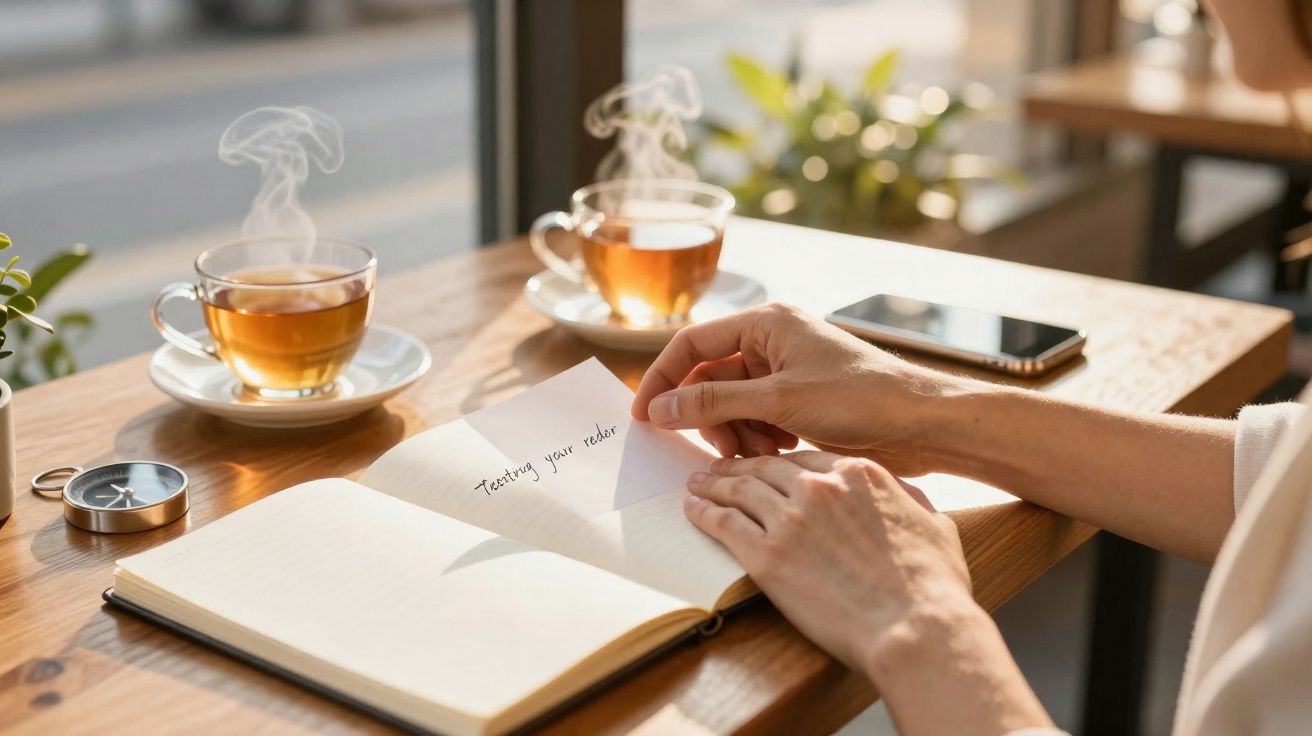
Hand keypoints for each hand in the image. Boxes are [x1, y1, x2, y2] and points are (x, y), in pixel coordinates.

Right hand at [631, 303, 968, 475]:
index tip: (644, 416)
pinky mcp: (801, 402)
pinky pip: (758, 419)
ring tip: (760, 454)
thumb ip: (713, 404)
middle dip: (710, 417)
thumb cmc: (859, 399)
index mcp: (767, 323)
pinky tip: (779, 453)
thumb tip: (659, 408)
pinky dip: (758, 439)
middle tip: (720, 450)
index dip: (663, 379)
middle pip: (711, 379)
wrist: (923, 424)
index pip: (693, 344)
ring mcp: (787, 373)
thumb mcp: (778, 401)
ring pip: (733, 405)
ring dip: (736, 433)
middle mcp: (774, 342)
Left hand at [685, 451, 1054, 732]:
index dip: (776, 461)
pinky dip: (704, 513)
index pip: (804, 459)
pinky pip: (724, 524)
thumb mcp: (933, 523)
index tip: (763, 463)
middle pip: (764, 468)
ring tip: (696, 484)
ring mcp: (790, 519)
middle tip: (717, 468)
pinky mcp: (767, 556)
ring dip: (712, 484)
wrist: (916, 627)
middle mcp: (819, 487)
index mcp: (858, 474)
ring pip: (738, 490)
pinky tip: (693, 510)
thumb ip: (909, 500)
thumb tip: (903, 494)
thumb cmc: (934, 584)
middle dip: (737, 466)